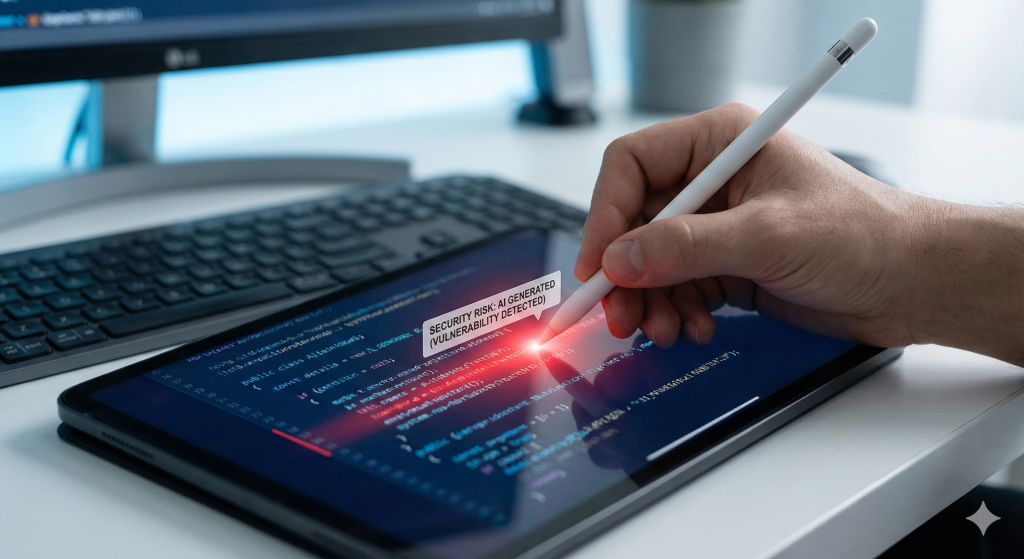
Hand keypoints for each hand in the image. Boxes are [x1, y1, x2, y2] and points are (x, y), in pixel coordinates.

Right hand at [576, 104, 1023, 364]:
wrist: (913, 282)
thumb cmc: (866, 234)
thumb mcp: (769, 236)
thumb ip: (688, 247)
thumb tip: (621, 259)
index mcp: (721, 143)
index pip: (632, 166)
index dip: (606, 215)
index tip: (598, 265)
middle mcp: (712, 181)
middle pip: (634, 221)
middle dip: (625, 272)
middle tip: (620, 315)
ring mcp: (718, 225)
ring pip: (651, 262)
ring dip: (650, 301)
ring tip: (666, 330)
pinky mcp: (728, 264)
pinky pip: (677, 288)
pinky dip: (677, 312)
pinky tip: (695, 328)